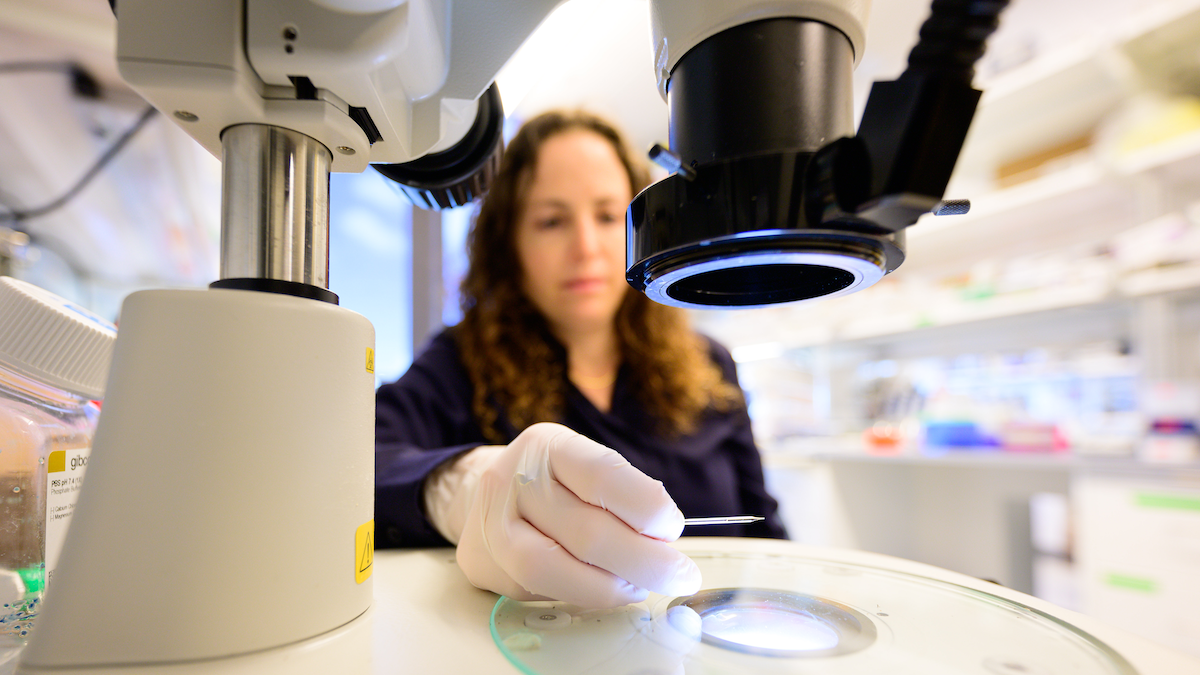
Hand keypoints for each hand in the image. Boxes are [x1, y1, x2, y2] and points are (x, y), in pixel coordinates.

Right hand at [455, 423, 700, 607]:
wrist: (487, 495)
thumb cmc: (554, 483)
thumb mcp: (584, 466)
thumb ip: (622, 494)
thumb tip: (664, 542)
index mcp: (548, 445)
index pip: (603, 476)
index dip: (647, 508)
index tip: (672, 528)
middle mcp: (512, 480)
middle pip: (587, 532)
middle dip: (645, 562)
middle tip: (679, 574)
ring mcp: (492, 525)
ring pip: (556, 569)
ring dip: (613, 587)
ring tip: (642, 587)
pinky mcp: (483, 564)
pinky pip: (541, 589)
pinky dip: (584, 594)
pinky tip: (609, 589)